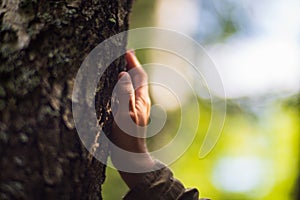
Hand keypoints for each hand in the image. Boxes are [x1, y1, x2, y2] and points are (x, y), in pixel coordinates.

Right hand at [110, 50, 154, 187]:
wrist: (131, 158)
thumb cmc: (127, 139)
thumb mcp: (124, 115)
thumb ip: (124, 94)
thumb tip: (124, 75)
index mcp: (141, 100)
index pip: (139, 75)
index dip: (134, 62)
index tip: (127, 51)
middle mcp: (141, 103)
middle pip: (138, 80)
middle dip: (131, 66)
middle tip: (123, 56)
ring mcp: (137, 110)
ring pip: (133, 88)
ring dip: (128, 76)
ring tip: (119, 68)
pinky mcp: (131, 116)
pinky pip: (128, 96)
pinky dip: (123, 88)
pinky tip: (116, 90)